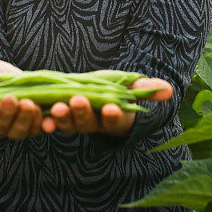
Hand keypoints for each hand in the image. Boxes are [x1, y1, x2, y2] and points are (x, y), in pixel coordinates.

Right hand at [0, 57, 42, 138]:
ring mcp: (15, 128)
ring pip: (19, 130)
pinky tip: (49, 120)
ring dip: (25, 119)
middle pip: (0, 125)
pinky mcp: (33, 125)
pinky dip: (44, 125)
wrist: (13, 77)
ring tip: (29, 104)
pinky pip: (39, 128)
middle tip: (12, 100)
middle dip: (6, 113)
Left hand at [41, 77, 172, 136]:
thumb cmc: (118, 91)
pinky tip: (42, 119)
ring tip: (56, 108)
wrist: (96, 93)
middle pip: (88, 123)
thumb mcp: (131, 87)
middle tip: (77, 101)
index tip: (111, 108)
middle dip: (82, 112)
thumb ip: (147, 89)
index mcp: (114, 118)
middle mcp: (94, 124)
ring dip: (62, 117)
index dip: (113, 116)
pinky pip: (52, 122)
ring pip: (69, 123)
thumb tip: (169, 90)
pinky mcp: (59, 116)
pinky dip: (47, 121)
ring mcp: (75, 121)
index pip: (115, 120)